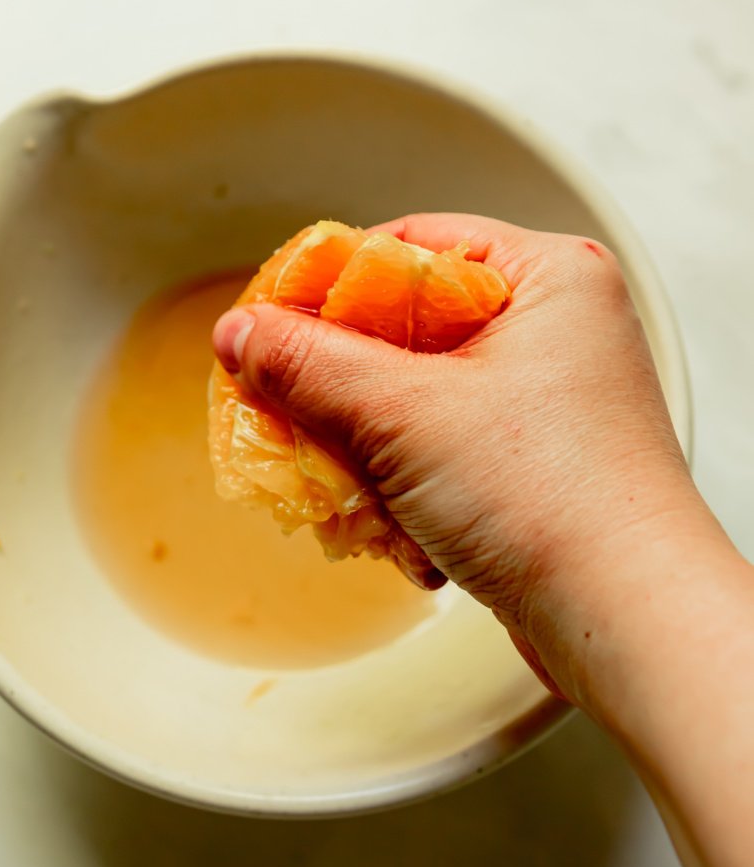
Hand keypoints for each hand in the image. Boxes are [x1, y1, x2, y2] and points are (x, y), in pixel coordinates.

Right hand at [213, 213, 701, 706]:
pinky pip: (438, 453)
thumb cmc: (553, 502)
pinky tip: (407, 534)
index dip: (328, 284)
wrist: (624, 622)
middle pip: (403, 329)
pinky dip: (407, 491)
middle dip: (343, 389)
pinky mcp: (529, 465)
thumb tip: (241, 333)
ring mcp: (543, 401)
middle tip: (291, 412)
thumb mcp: (404, 417)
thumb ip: (309, 367)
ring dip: (370, 453)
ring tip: (359, 494)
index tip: (268, 322)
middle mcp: (553, 330)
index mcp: (547, 278)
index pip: (409, 245)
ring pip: (413, 401)